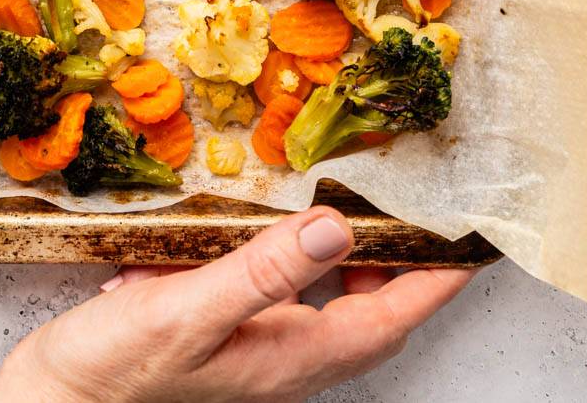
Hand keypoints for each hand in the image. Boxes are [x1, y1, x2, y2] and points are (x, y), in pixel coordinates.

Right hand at [0, 207, 473, 402]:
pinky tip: (268, 234)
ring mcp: (251, 355)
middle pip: (368, 319)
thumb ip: (264, 269)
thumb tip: (336, 226)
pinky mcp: (219, 342)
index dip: (435, 280)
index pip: (389, 318)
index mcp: (289, 357)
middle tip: (420, 215)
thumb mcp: (190, 310)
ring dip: (355, 268)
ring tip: (362, 215)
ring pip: (327, 312)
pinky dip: (296, 266)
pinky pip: (280, 303)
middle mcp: (281, 361)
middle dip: (404, 271)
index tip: (470, 243)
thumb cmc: (116, 371)